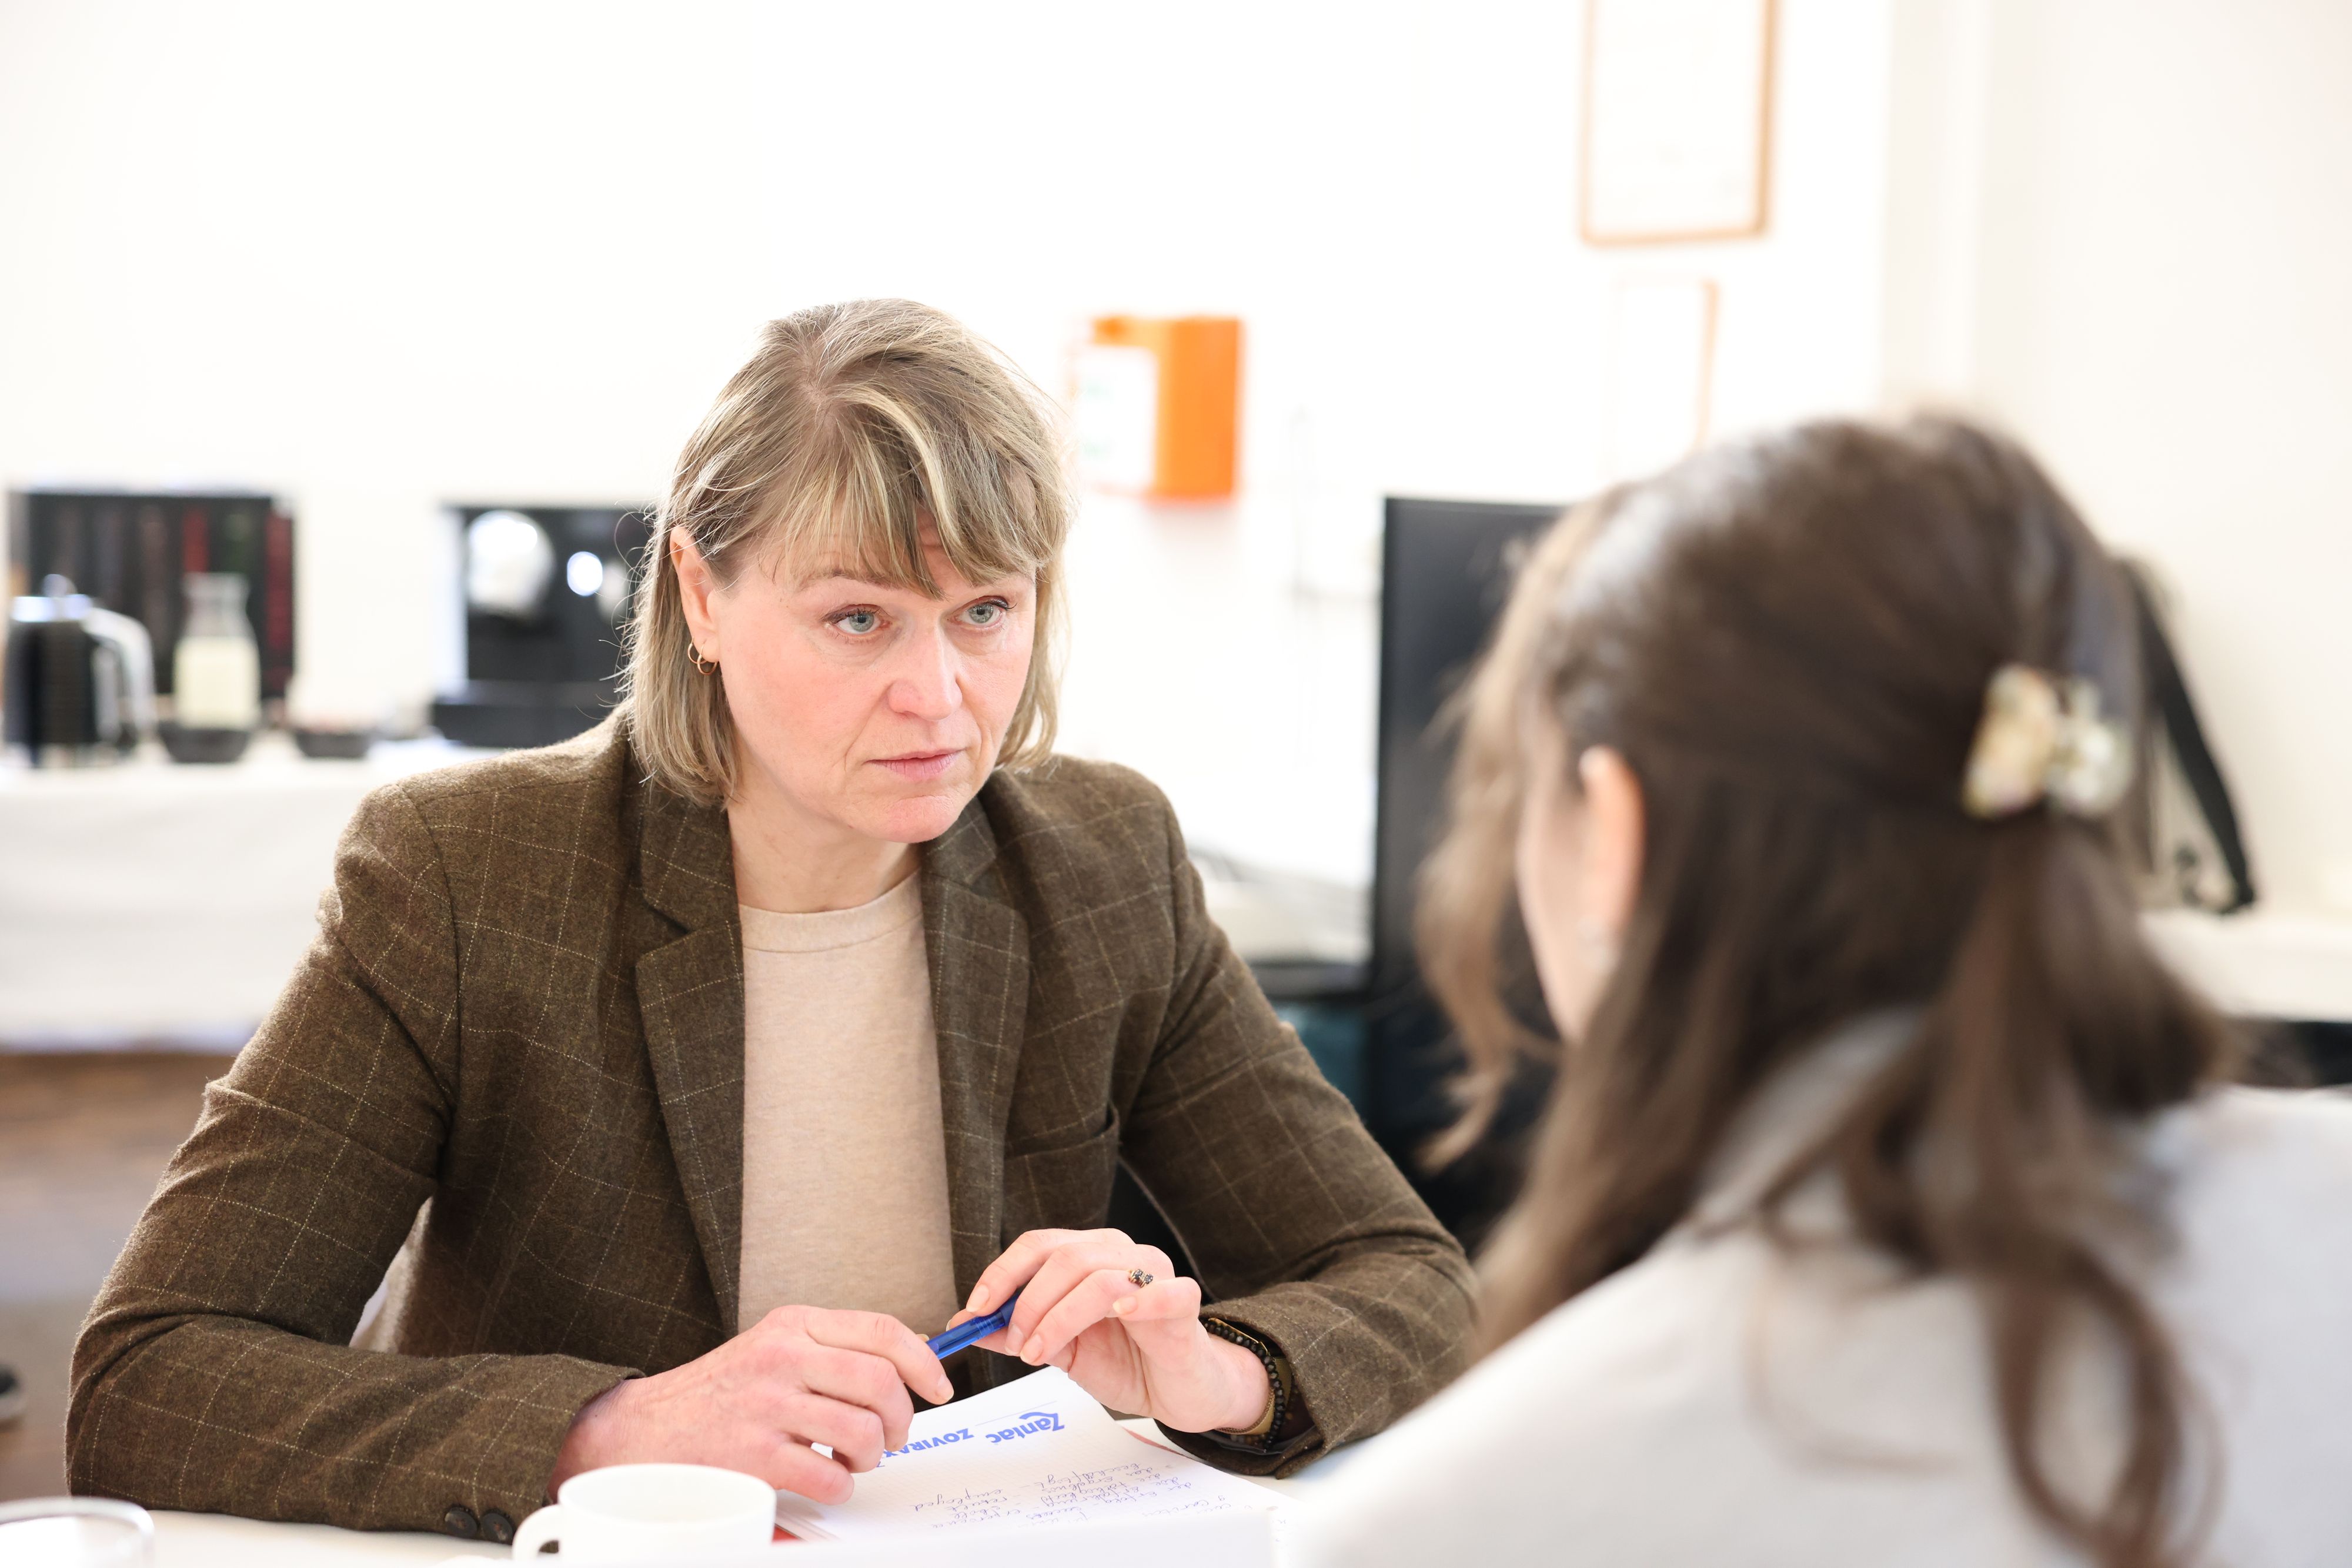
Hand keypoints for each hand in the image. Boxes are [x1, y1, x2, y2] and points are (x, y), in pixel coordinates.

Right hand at [549, 1305, 953, 1503]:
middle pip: (881, 1382)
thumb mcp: (774, 1347)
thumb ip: (832, 1348)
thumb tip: (909, 1355)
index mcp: (792, 1325)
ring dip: (870, 1456)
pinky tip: (825, 1481)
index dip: (923, 1361)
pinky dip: (840, 1487)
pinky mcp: (754, 1454)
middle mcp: (782, 1357)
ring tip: (853, 1459)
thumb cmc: (719, 1393)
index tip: (940, 1386)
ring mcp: (767, 1405)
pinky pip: (829, 1475)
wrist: (643, 1430)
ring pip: (862, 1430)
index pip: (881, 1331)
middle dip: (902, 1418)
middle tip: (892, 1437)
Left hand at [941, 1228, 1270, 1435]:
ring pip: (1099, 1277)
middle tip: (1014, 1343)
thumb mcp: (1062, 1351)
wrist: (1180, 1393)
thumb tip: (966, 1324)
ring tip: (1038, 1353)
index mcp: (1091, 1257)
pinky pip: (1164, 1291)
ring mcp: (1157, 1275)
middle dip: (1027, 1302)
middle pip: (1065, 1256)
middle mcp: (1122, 1255)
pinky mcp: (1184, 1303)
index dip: (1002, 1273)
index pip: (1040, 1245)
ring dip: (1058, 1317)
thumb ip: (1019, 1333)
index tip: (975, 1309)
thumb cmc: (1127, 1363)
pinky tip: (1121, 1312)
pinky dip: (1141, 1297)